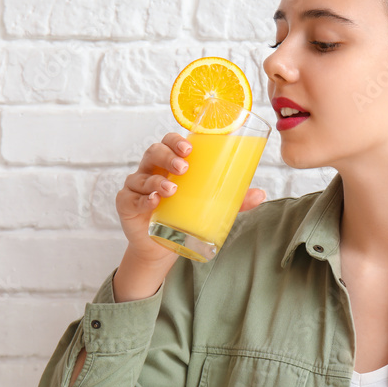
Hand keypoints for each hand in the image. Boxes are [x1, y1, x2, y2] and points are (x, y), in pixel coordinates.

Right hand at [115, 132, 266, 263]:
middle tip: (184, 168)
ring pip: (142, 175)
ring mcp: (136, 187)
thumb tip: (261, 194)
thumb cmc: (185, 216)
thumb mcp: (211, 207)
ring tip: (172, 189)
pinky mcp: (126, 204)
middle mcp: (151, 170)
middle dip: (168, 157)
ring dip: (157, 180)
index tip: (189, 147)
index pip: (169, 142)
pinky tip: (153, 201)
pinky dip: (143, 199)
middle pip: (154, 152)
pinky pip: (131, 198)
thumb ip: (234, 201)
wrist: (162, 246)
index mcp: (170, 164)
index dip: (175, 140)